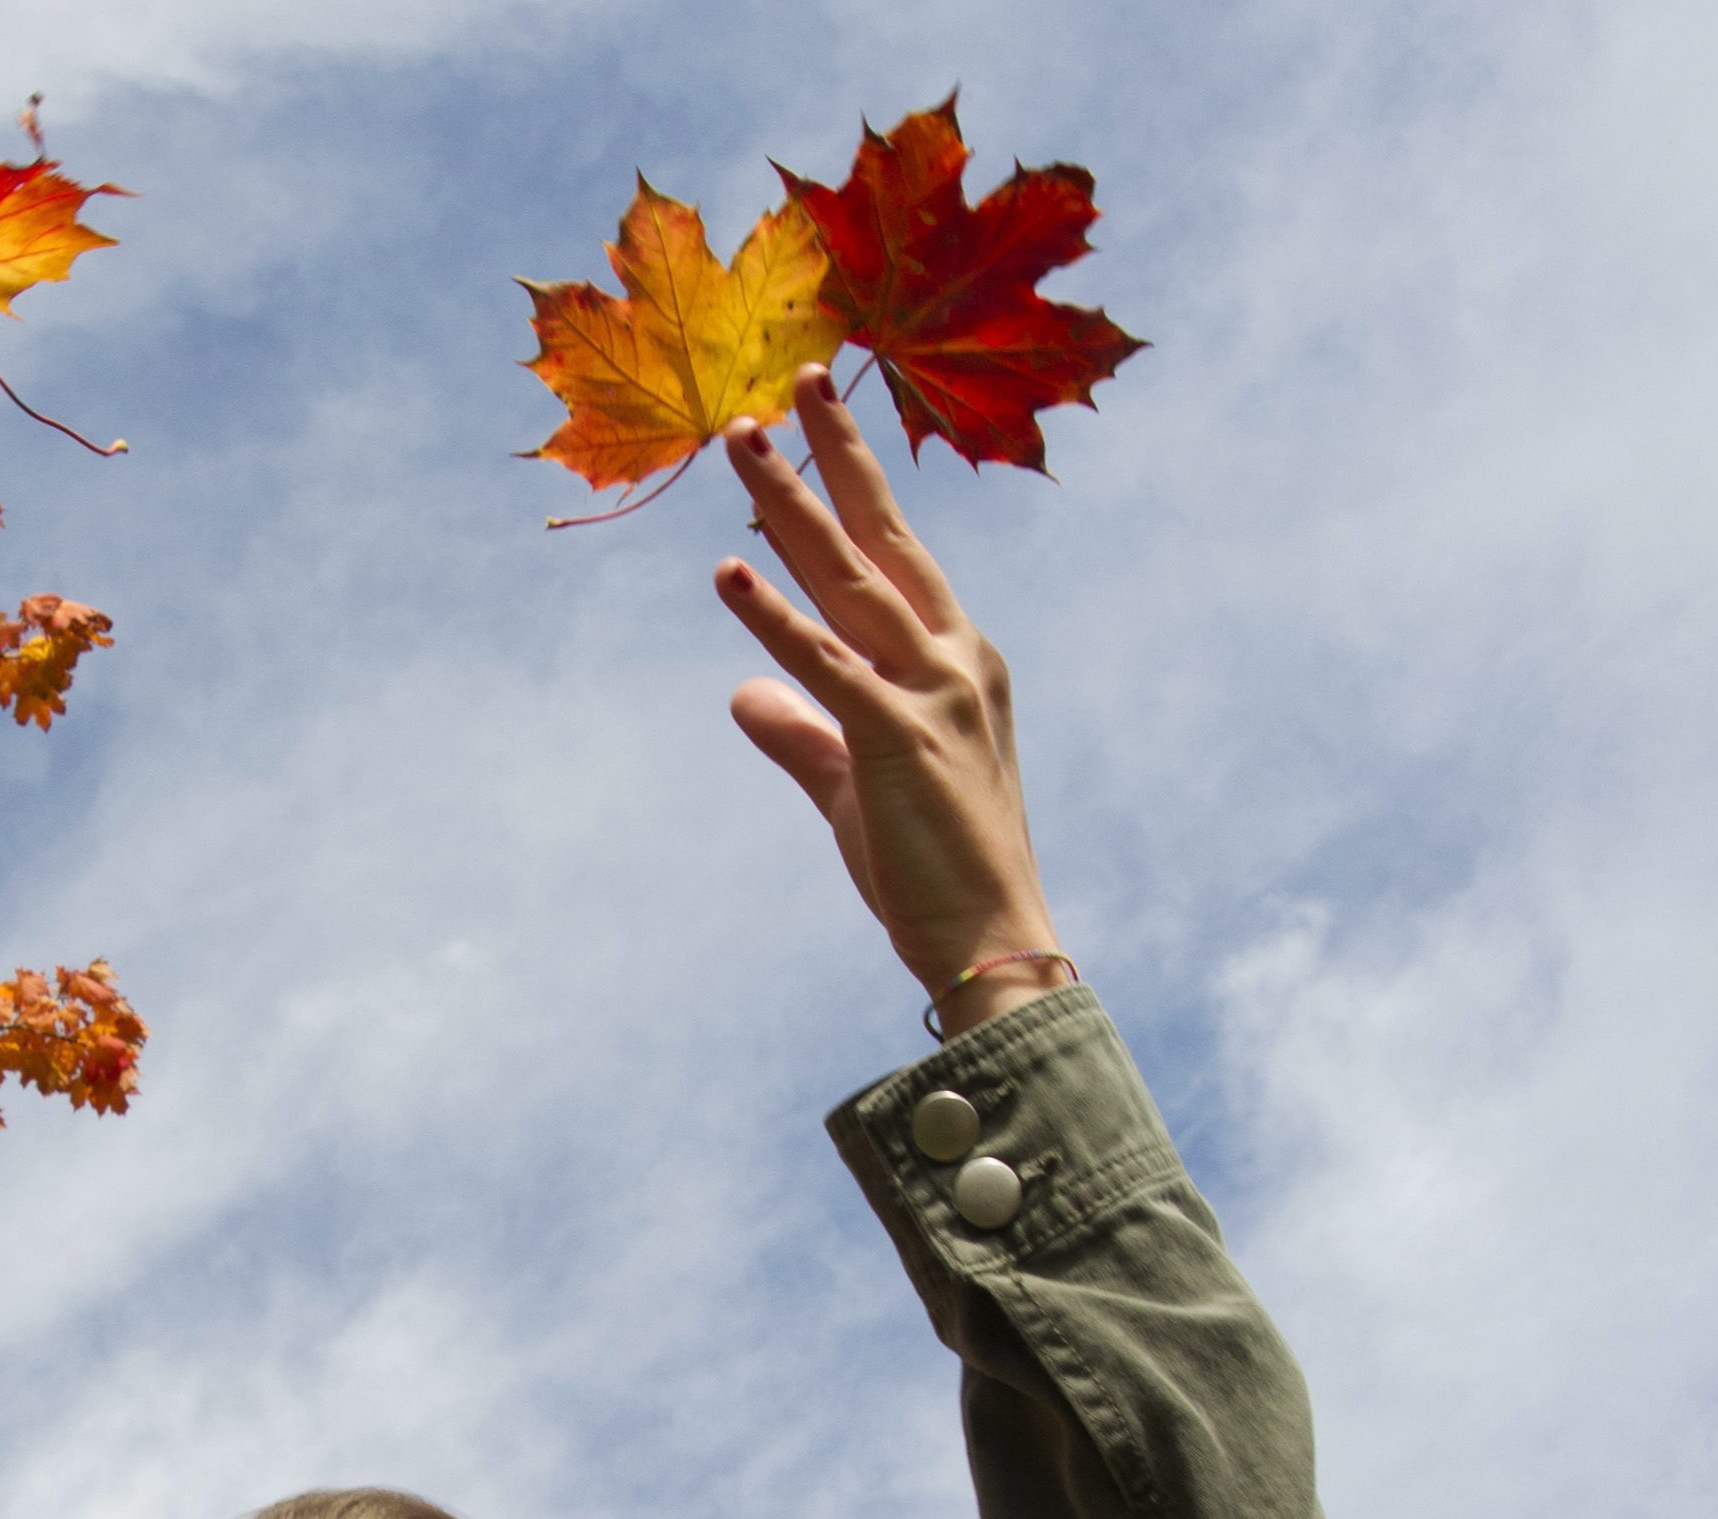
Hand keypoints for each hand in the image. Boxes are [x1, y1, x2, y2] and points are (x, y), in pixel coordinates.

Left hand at [713, 364, 1069, 1037]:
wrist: (988, 939)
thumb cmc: (930, 865)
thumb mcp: (855, 784)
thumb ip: (801, 732)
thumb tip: (745, 695)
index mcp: (955, 658)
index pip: (894, 558)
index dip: (850, 489)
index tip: (813, 425)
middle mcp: (954, 656)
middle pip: (880, 536)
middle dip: (834, 455)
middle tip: (792, 380)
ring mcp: (932, 691)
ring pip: (848, 577)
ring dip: (789, 505)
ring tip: (742, 439)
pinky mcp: (898, 737)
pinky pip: (825, 664)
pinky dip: (774, 619)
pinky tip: (729, 573)